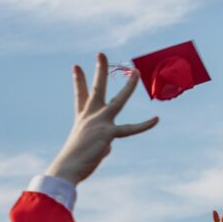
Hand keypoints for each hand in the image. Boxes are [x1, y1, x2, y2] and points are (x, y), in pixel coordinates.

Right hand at [45, 52, 157, 187]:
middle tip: (101, 54)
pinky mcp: (108, 133)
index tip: (77, 66)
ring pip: (118, 100)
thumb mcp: (87, 149)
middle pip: (96, 88)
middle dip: (99, 70)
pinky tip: (156, 119)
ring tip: (136, 72)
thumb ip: (101, 143)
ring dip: (128, 86)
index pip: (81, 96)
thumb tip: (108, 146)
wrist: (67, 168)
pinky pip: (130, 129)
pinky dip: (144, 125)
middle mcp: (90, 117)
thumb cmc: (74, 162)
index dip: (79, 81)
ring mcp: (100, 122)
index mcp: (82, 119)